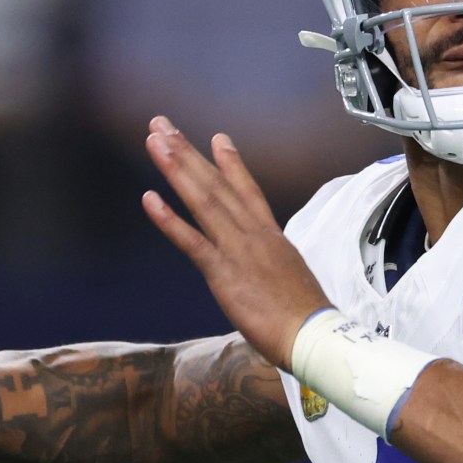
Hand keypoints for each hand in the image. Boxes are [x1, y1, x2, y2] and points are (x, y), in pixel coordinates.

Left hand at [140, 118, 332, 368]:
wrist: (314, 337)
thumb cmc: (307, 321)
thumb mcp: (293, 283)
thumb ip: (276, 269)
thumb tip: (271, 274)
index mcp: (272, 238)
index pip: (248, 192)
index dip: (232, 164)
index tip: (217, 137)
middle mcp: (254, 235)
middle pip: (217, 185)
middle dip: (187, 153)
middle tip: (162, 125)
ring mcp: (239, 251)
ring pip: (204, 201)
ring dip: (177, 168)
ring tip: (155, 141)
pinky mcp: (225, 273)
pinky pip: (192, 242)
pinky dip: (169, 219)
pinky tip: (149, 198)